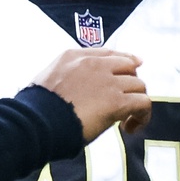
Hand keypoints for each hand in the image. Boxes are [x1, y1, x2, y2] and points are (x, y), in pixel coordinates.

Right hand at [33, 49, 149, 139]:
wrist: (38, 120)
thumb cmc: (36, 108)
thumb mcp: (45, 79)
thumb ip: (63, 78)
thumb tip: (72, 92)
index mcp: (73, 56)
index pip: (107, 53)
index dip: (122, 62)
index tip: (129, 71)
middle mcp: (94, 64)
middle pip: (129, 65)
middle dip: (130, 82)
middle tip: (125, 100)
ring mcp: (107, 81)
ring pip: (139, 84)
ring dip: (136, 101)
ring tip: (127, 119)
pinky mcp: (117, 101)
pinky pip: (143, 103)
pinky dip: (142, 116)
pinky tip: (131, 127)